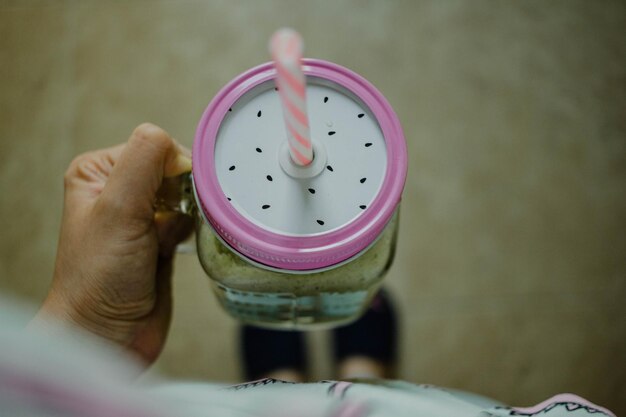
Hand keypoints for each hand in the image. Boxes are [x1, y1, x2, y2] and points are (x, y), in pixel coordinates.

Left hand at [34, 123, 192, 365]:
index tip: (172, 200)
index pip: (153, 146)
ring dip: (191, 211)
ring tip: (173, 237)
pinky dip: (195, 228)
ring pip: (186, 194)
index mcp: (99, 172)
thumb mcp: (118, 209)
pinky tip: (182, 246)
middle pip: (173, 169)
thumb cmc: (100, 277)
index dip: (172, 168)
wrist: (108, 334)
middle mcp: (119, 189)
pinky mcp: (162, 239)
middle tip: (171, 222)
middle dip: (184, 192)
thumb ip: (144, 163)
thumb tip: (176, 145)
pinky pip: (191, 218)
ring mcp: (142, 216)